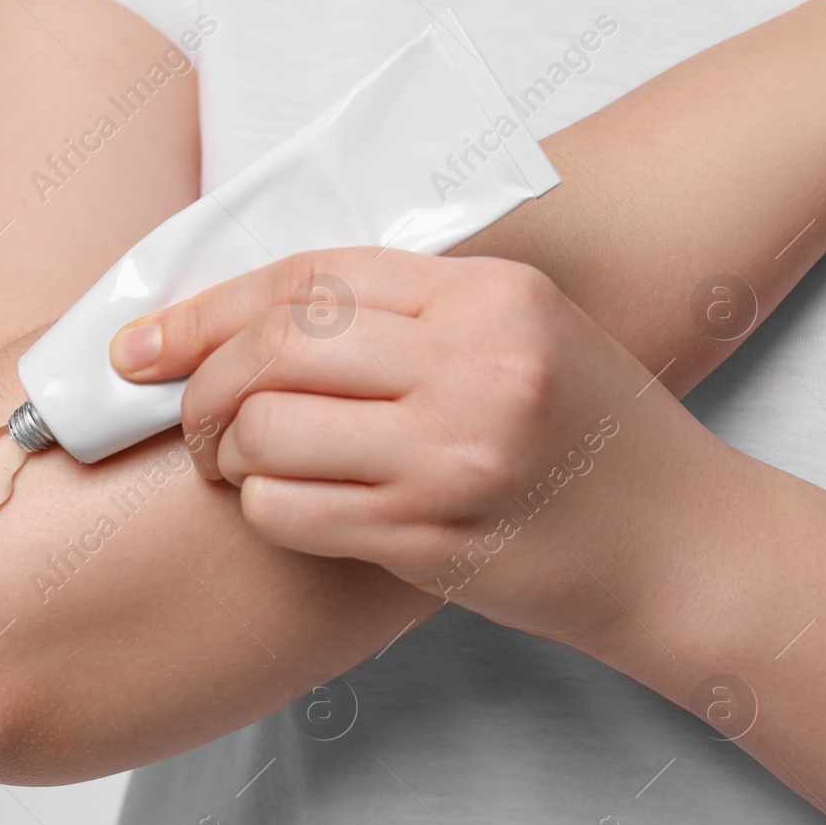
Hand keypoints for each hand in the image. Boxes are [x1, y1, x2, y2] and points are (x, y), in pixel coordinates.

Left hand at [109, 248, 748, 647]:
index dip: (206, 308)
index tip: (145, 342)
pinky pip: (291, 511)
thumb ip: (408, 312)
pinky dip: (259, 506)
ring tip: (235, 462)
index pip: (310, 279)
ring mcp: (456, 457)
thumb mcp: (521, 334)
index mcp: (491, 295)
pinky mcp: (436, 539)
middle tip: (186, 412)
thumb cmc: (588, 436)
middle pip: (278, 347)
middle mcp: (475, 366)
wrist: (680, 545)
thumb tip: (252, 318)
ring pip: (269, 432)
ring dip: (224, 451)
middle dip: (200, 381)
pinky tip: (275, 504)